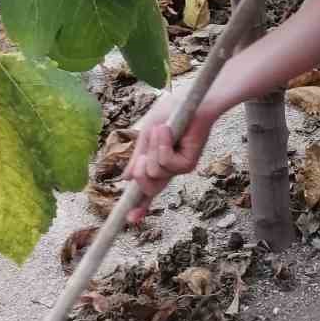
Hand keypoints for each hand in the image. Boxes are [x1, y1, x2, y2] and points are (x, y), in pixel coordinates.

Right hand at [123, 95, 214, 221]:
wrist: (193, 100)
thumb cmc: (172, 111)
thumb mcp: (147, 134)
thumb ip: (137, 156)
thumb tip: (126, 179)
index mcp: (158, 163)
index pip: (147, 190)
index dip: (139, 206)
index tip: (130, 220)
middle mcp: (170, 169)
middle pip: (148, 188)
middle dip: (139, 173)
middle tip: (143, 156)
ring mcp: (180, 167)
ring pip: (154, 173)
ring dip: (152, 148)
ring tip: (163, 130)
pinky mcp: (189, 163)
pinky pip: (166, 163)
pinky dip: (162, 145)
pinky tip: (167, 131)